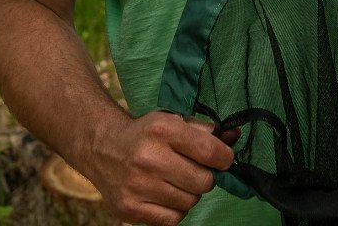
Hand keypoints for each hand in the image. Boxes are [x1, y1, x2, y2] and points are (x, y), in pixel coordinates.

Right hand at [89, 110, 233, 225]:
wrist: (104, 149)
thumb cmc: (147, 134)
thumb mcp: (173, 121)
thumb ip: (205, 130)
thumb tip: (234, 137)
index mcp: (163, 130)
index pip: (209, 151)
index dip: (224, 157)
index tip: (224, 159)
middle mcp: (149, 158)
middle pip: (202, 181)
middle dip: (207, 177)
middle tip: (197, 171)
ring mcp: (137, 186)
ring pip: (189, 202)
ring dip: (191, 194)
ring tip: (178, 182)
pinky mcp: (129, 209)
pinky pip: (172, 220)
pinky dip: (176, 211)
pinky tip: (168, 196)